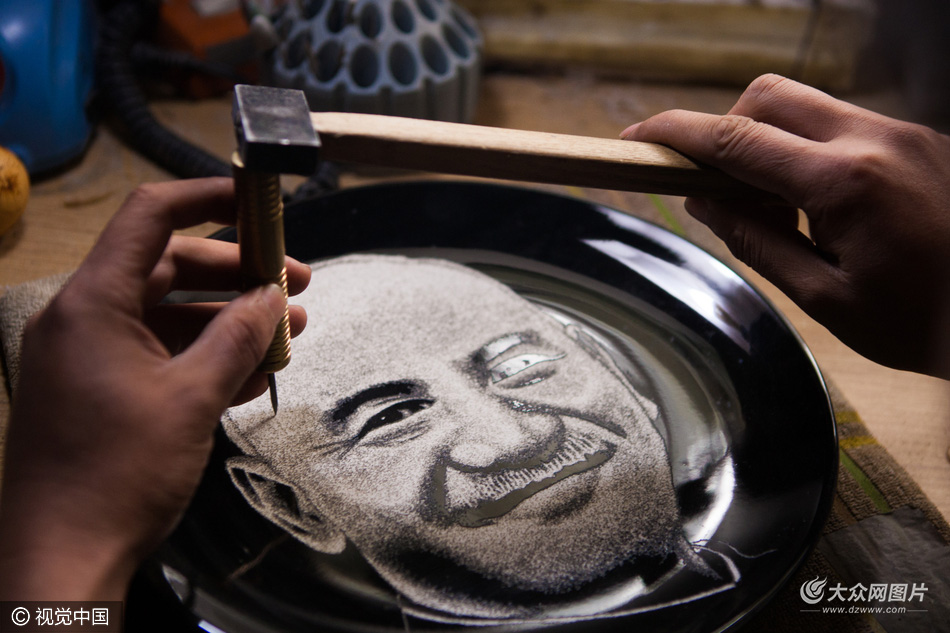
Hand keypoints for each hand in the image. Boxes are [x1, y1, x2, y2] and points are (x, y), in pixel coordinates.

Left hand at [0, 178, 309, 598]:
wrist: (63, 558)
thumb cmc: (121, 471)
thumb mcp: (191, 399)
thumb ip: (236, 339)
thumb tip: (273, 298)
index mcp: (93, 303)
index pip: (150, 217)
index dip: (208, 197)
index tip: (261, 202)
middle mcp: (86, 318)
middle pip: (168, 267)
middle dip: (237, 274)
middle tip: (297, 283)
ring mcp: (91, 357)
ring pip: (170, 316)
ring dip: (230, 322)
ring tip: (289, 334)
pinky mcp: (101, 391)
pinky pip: (159, 356)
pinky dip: (205, 358)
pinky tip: (254, 374)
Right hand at [623, 74, 949, 377]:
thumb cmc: (924, 324)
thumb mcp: (826, 297)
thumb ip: (757, 241)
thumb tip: (703, 201)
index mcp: (846, 181)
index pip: (735, 138)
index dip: (675, 135)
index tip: (636, 141)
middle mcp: (876, 138)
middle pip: (768, 95)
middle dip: (724, 128)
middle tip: (716, 187)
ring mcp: (902, 133)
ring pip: (805, 105)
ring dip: (766, 141)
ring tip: (774, 208)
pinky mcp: (917, 139)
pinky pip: (841, 123)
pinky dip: (806, 149)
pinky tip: (816, 205)